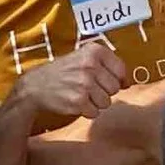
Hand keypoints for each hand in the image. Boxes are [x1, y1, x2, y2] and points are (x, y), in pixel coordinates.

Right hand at [5, 42, 128, 129]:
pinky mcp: (78, 101)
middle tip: (87, 88)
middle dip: (104, 92)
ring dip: (95, 102)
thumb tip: (128, 83)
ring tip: (80, 94)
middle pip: (115, 88)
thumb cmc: (63, 72)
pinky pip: (95, 112)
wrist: (36, 86)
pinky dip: (86, 111)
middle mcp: (90, 65)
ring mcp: (84, 84)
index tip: (107, 82)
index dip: (118, 80)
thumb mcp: (83, 57)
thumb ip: (107, 65)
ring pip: (107, 102)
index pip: (121, 70)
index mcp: (94, 51)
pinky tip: (75, 102)